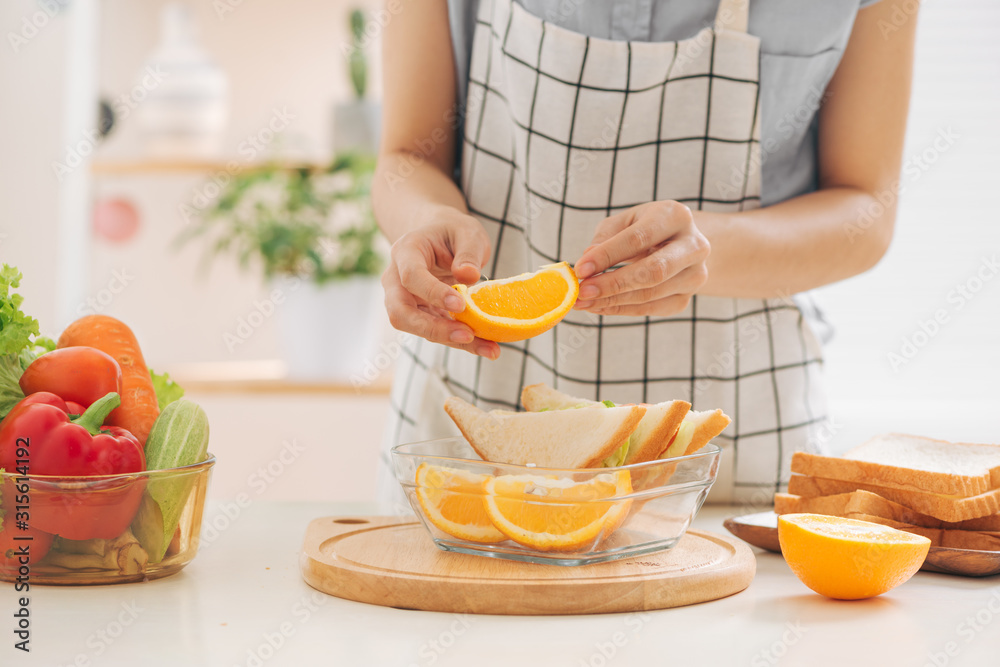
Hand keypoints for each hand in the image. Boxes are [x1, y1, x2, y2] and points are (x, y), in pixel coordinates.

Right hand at [382, 212, 500, 358]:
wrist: (439, 238)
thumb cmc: (452, 232)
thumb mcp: (466, 231)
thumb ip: (468, 252)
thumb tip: (468, 277)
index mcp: (405, 252)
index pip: (411, 277)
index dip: (433, 293)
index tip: (460, 305)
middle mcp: (396, 279)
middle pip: (400, 312)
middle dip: (432, 328)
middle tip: (468, 334)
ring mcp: (405, 300)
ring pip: (417, 328)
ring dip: (451, 340)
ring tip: (489, 347)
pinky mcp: (420, 315)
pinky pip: (436, 332)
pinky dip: (460, 342)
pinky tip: (487, 347)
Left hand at [573, 201, 709, 316]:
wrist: (678, 245)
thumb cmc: (645, 228)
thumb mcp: (624, 222)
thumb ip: (605, 238)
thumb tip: (587, 263)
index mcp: (676, 216)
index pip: (638, 238)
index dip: (607, 255)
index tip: (581, 268)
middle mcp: (694, 245)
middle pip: (653, 271)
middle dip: (613, 283)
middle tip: (582, 291)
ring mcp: (694, 275)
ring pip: (651, 294)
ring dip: (613, 300)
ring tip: (584, 301)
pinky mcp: (686, 298)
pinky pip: (651, 309)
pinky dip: (621, 309)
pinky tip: (599, 306)